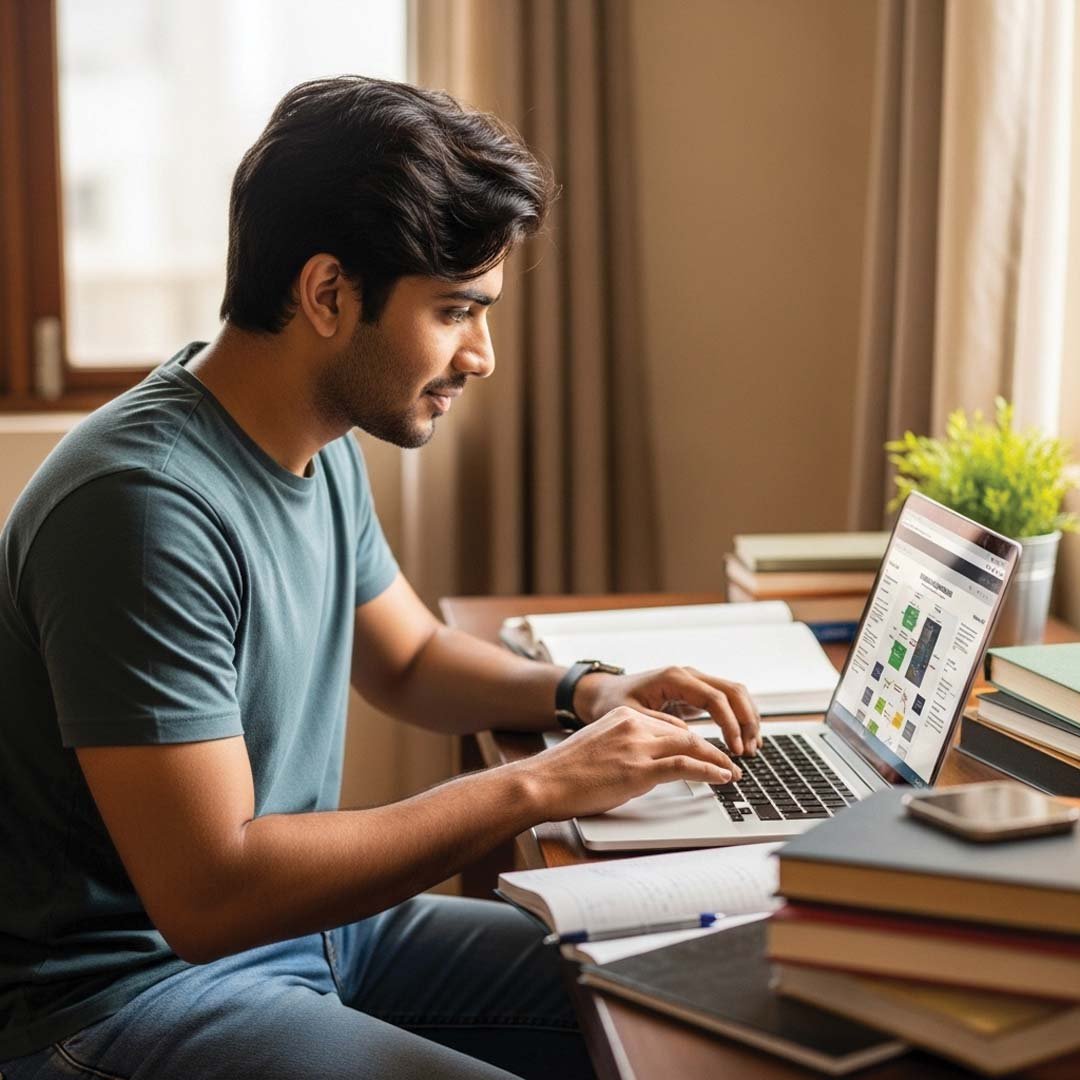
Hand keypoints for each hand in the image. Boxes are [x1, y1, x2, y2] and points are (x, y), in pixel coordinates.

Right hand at [518, 707, 742, 820]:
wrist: (542, 782)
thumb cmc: (564, 772)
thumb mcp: (599, 747)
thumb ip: (625, 747)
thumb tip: (646, 766)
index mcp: (623, 715)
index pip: (670, 726)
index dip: (693, 742)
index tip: (706, 753)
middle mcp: (633, 724)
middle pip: (685, 733)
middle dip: (711, 749)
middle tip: (728, 763)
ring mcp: (637, 745)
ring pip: (691, 745)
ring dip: (717, 760)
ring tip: (732, 773)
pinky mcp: (639, 769)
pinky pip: (684, 765)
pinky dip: (709, 770)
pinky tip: (722, 778)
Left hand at [576, 666, 760, 755]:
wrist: (603, 692)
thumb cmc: (613, 702)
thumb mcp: (629, 715)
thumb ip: (658, 724)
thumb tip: (688, 737)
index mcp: (674, 678)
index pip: (715, 698)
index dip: (729, 724)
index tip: (735, 748)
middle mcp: (688, 675)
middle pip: (733, 691)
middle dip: (746, 721)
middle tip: (749, 752)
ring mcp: (694, 682)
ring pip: (735, 693)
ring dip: (747, 719)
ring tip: (751, 749)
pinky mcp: (696, 693)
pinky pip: (727, 701)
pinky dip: (740, 718)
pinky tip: (743, 739)